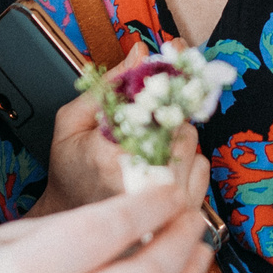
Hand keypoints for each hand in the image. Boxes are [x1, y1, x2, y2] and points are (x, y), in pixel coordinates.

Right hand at [33, 40, 209, 216]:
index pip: (154, 108)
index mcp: (107, 156)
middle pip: (177, 123)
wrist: (74, 220)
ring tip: (148, 142)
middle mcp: (141, 182)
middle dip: (167, 109)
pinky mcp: (182, 210)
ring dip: (176, 134)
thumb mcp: (71, 121)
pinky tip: (162, 163)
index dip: (166, 79)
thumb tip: (141, 52)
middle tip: (151, 110)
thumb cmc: (70, 170)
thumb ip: (107, 85)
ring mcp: (164, 202)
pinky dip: (189, 159)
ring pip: (191, 142)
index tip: (172, 57)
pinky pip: (202, 166)